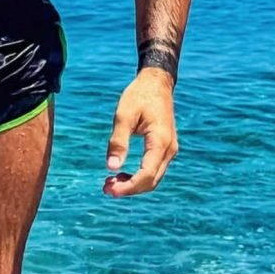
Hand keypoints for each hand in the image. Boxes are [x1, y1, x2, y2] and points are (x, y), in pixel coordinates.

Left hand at [104, 69, 177, 197]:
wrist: (156, 83)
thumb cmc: (139, 96)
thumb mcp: (124, 115)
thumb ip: (118, 141)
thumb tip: (111, 167)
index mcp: (160, 141)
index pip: (147, 174)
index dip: (129, 186)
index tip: (110, 190)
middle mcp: (169, 149)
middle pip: (151, 180)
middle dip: (129, 189)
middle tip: (105, 189)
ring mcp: (169, 149)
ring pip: (154, 178)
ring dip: (133, 184)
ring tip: (110, 184)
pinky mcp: (165, 148)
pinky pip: (154, 169)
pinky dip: (138, 176)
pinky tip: (121, 174)